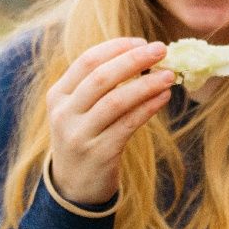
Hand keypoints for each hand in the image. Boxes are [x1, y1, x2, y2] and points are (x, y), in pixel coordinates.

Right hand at [46, 38, 174, 205]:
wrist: (74, 187)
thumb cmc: (85, 138)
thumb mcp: (80, 110)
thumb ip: (100, 85)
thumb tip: (141, 55)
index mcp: (58, 95)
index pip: (87, 61)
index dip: (116, 48)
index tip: (141, 41)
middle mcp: (64, 114)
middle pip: (101, 78)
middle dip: (133, 60)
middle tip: (161, 49)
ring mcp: (80, 135)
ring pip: (116, 101)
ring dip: (146, 84)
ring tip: (170, 75)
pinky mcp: (99, 154)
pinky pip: (128, 125)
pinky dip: (148, 108)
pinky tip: (163, 97)